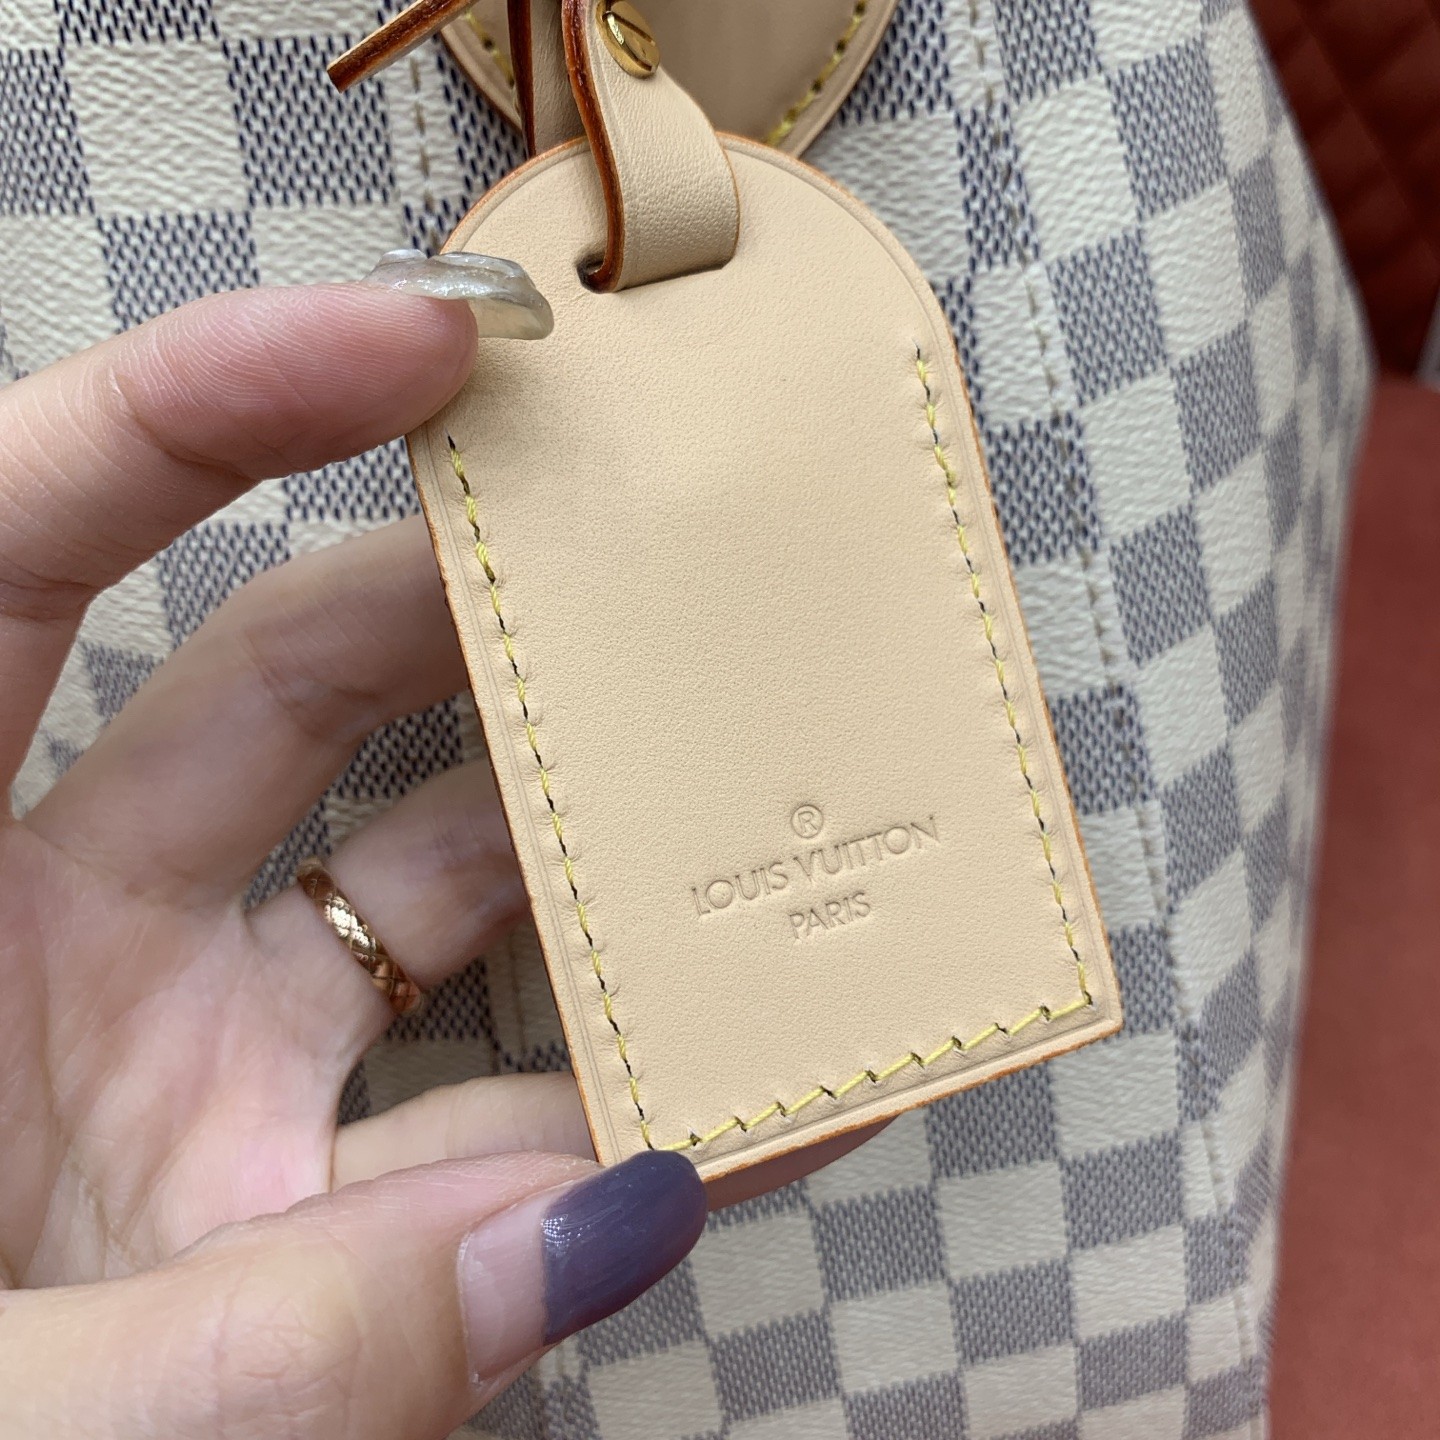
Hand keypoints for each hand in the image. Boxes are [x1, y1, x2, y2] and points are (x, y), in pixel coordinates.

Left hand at [0, 280, 717, 1438]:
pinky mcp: (303, 1190)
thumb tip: (596, 1228)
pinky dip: (625, 1107)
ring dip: (593, 854)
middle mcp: (69, 946)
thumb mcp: (14, 1405)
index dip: (204, 413)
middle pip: (291, 684)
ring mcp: (199, 1062)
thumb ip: (284, 1345)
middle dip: (470, 609)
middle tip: (640, 563)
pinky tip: (751, 1087)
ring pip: (434, 885)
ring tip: (746, 806)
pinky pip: (493, 1112)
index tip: (414, 340)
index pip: (20, 549)